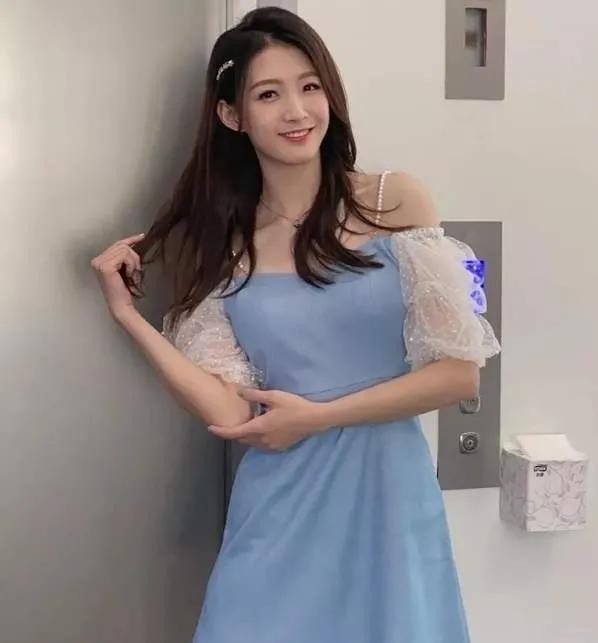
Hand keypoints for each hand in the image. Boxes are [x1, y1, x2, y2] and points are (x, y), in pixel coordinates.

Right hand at [90, 232, 144, 319]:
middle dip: (134, 257)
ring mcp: (99, 263)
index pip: (117, 245)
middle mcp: (96, 261)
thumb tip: (134, 242)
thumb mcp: (125, 269)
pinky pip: (125, 255)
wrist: (121, 305)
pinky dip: (131, 265)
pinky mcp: (105, 266)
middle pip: (122, 245)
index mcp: (99, 261)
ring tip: (131, 275)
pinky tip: (129, 276)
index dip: (130, 240)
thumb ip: (125, 256)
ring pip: (125, 250)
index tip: (142, 236)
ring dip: (133, 263)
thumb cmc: (124, 290)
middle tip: (135, 272)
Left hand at [207, 388, 328, 450]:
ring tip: (248, 423)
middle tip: (230, 422)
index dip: (221, 432)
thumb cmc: (294, 406)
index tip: (210, 429)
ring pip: (252, 443)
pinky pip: (262, 445)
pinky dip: (257, 438)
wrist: (314, 419)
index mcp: (259, 428)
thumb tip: (239, 392)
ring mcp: (272, 445)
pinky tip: (263, 428)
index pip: (234, 433)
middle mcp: (263, 440)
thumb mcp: (273, 396)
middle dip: (234, 433)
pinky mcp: (280, 447)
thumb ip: (255, 395)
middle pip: (242, 439)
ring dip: (247, 436)